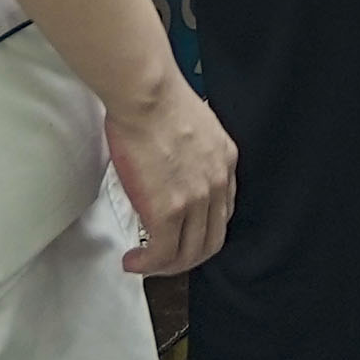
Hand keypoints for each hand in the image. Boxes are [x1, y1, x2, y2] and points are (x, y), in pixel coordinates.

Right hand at [107, 71, 237, 277]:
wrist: (145, 92)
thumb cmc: (156, 97)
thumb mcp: (193, 124)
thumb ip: (190, 151)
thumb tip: (169, 167)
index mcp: (225, 159)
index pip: (223, 210)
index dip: (202, 229)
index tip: (182, 233)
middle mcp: (217, 182)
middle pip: (211, 240)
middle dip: (187, 256)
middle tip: (163, 258)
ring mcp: (195, 199)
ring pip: (189, 254)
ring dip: (165, 266)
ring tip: (144, 263)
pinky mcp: (169, 211)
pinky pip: (162, 254)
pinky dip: (147, 265)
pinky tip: (134, 261)